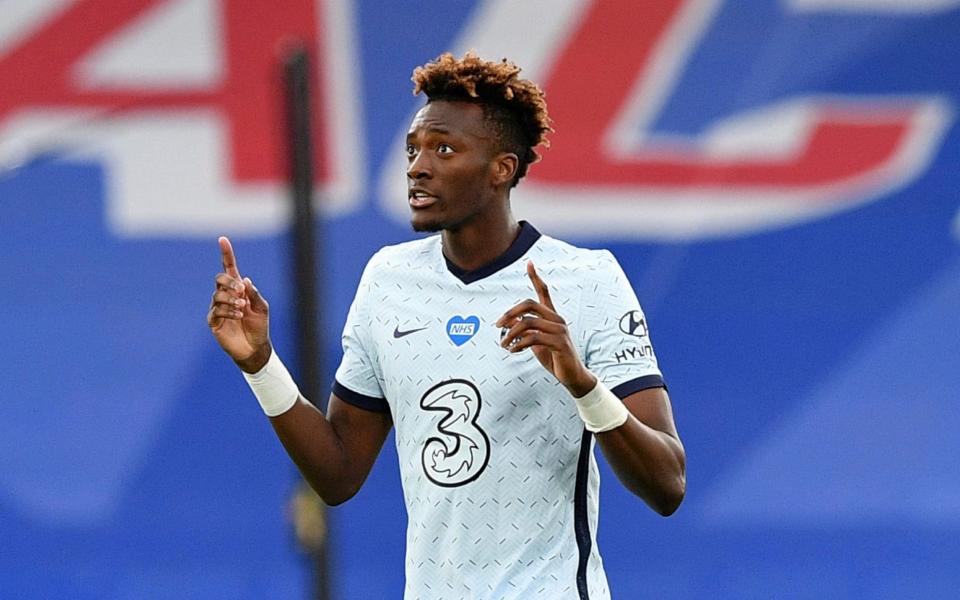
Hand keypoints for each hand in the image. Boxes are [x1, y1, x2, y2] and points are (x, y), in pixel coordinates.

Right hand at [207, 236, 271, 372]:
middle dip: (229, 282)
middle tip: (241, 291)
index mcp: (238, 289)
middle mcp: (226, 296)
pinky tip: (238, 316)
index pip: (229, 268)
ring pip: (218, 295)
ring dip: (231, 299)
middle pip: (219, 279)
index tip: (222, 239)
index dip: (226, 254)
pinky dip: (228, 311)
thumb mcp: (261, 307)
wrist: (255, 348)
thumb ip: (253, 293)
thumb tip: (244, 279)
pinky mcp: (214, 321)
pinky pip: (216, 311)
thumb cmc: (259, 326)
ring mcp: (218, 308)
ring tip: (242, 308)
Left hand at [496, 261, 596, 396]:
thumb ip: (524, 330)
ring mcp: (559, 330)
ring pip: (528, 323)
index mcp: (552, 316)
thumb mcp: (535, 342)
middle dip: (510, 313)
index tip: (529, 263)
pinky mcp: (559, 343)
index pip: (543, 291)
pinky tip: (513, 351)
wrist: (572, 376)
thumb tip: (507, 322)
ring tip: (503, 345)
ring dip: (511, 334)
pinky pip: (533, 338)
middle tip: (498, 325)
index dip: (535, 277)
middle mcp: (557, 319)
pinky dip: (519, 344)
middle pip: (529, 304)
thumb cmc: (553, 357)